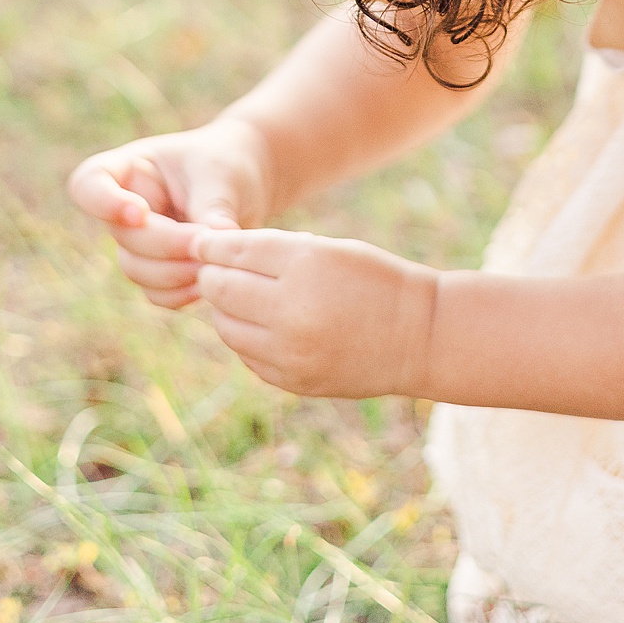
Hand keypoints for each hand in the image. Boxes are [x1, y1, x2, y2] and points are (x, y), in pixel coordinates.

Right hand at [68, 120, 271, 309]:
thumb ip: (212, 207)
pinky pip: (157, 293)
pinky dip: (182, 292)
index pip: (88, 184)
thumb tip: (216, 244)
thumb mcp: (221, 174)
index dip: (104, 204)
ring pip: (138, 270)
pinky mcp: (159, 269)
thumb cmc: (226, 163)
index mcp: (129, 169)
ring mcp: (138, 242)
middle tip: (206, 242)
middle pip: (124, 237)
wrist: (246, 183)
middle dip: (166, 245)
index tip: (140, 213)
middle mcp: (124, 208)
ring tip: (215, 261)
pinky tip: (211, 279)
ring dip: (176, 272)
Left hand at [190, 226, 437, 398]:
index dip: (213, 244)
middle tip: (217, 269)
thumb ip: (272, 249)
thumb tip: (215, 251)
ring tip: (242, 297)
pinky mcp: (293, 381)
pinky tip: (264, 325)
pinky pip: (247, 355)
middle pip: (220, 289)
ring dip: (226, 308)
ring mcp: (291, 353)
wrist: (419, 337)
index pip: (236, 251)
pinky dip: (247, 337)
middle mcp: (292, 312)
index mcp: (305, 267)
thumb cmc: (374, 280)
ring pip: (226, 326)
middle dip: (213, 275)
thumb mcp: (329, 249)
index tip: (204, 241)